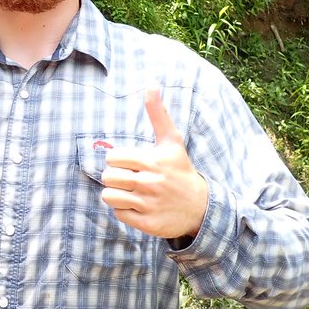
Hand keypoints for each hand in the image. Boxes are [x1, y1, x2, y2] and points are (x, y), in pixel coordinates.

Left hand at [100, 88, 209, 239]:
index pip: (112, 158)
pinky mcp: (147, 224)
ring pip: (109, 196)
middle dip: (115, 177)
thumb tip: (151, 84)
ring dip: (116, 194)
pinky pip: (118, 214)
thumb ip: (158, 114)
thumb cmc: (180, 170)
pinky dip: (124, 211)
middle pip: (108, 178)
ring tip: (129, 192)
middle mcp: (150, 183)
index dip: (117, 160)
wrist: (200, 207)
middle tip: (129, 178)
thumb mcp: (172, 141)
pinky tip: (137, 206)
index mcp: (152, 161)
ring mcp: (148, 205)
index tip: (129, 163)